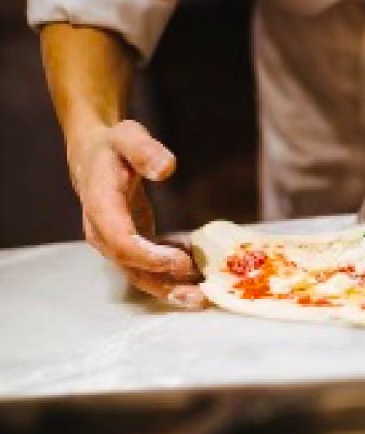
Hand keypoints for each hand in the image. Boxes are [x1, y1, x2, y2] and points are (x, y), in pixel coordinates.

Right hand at [68, 120, 205, 307]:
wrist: (93, 154)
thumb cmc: (113, 145)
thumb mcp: (128, 136)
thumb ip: (145, 150)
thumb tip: (166, 168)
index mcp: (100, 206)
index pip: (121, 242)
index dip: (150, 257)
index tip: (182, 262)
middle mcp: (102, 230)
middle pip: (131, 267)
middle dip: (164, 284)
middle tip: (199, 296)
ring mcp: (114, 240)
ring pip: (138, 273)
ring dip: (169, 287)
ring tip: (201, 298)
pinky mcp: (128, 242)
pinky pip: (147, 265)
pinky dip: (171, 271)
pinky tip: (198, 268)